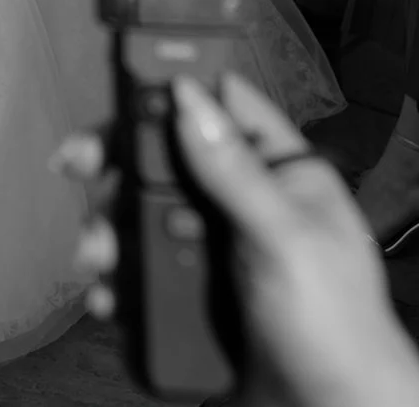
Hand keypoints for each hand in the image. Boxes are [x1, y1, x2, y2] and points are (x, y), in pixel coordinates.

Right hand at [59, 75, 418, 406]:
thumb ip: (234, 172)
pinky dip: (115, 281)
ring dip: (108, 231)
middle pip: (165, 162)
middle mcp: (243, 207)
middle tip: (78, 167)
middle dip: (118, 168)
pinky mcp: (191, 297)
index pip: (223, 108)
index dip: (172, 88)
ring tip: (98, 257)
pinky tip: (109, 295)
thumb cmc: (340, 332)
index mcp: (282, 177)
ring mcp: (214, 253)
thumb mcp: (286, 241)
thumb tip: (189, 99)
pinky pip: (140, 273)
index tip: (120, 86)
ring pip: (142, 219)